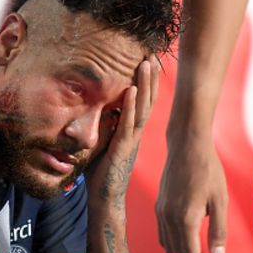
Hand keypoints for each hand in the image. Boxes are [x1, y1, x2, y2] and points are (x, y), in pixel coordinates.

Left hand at [87, 57, 159, 204]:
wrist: (104, 199)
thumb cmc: (101, 173)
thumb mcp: (102, 142)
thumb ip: (104, 126)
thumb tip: (99, 107)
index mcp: (131, 132)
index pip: (142, 102)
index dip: (148, 82)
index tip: (149, 60)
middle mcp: (135, 133)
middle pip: (147, 100)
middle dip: (150, 77)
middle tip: (154, 54)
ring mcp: (131, 140)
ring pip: (141, 108)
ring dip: (144, 85)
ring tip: (147, 63)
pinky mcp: (122, 148)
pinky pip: (126, 124)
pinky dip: (129, 107)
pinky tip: (131, 90)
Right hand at [155, 133, 227, 252]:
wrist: (186, 145)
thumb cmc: (208, 170)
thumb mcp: (220, 201)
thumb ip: (218, 230)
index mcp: (185, 219)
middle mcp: (168, 218)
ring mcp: (160, 212)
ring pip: (168, 247)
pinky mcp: (159, 206)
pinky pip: (163, 236)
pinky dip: (174, 248)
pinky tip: (186, 247)